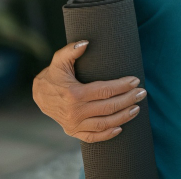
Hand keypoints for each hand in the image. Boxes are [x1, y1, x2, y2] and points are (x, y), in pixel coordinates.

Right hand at [32, 40, 146, 142]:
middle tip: (142, 93)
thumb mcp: (59, 60)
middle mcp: (74, 111)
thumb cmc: (53, 74)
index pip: (104, 90)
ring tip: (136, 108)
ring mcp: (73, 124)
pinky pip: (93, 137)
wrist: (38, 94)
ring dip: (123, 117)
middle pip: (108, 107)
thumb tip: (86, 43)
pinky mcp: (72, 131)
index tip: (135, 80)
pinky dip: (107, 134)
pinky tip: (120, 128)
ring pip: (104, 123)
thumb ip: (72, 50)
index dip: (122, 86)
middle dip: (128, 100)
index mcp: (74, 94)